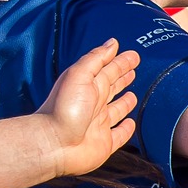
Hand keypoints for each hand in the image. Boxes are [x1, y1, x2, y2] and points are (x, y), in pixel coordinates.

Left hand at [37, 40, 142, 176]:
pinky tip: (130, 123)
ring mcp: (100, 123)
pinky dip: (127, 129)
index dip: (121, 62)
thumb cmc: (64, 109)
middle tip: (134, 68)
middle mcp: (94, 103)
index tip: (133, 55)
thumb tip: (112, 43)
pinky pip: (120, 134)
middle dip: (123, 76)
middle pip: (113, 87)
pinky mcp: (105, 142)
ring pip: (117, 110)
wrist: (54, 143)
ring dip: (125, 102)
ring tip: (133, 95)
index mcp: (89, 86)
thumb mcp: (79, 75)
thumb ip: (96, 58)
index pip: (109, 70)